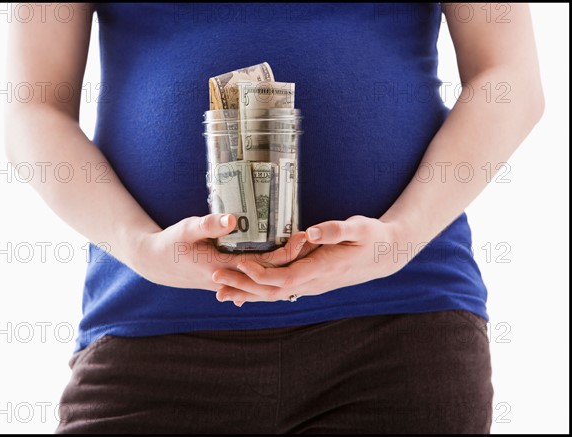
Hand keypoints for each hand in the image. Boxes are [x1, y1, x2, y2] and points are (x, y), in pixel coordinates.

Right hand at [129, 213, 308, 291]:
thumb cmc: (172, 243)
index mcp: (223, 267)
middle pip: (271, 273)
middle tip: (315, 240)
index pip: (262, 264)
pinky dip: (274, 268)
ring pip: (266, 277)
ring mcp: (232, 281)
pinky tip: (288, 259)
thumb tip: (233, 220)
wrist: (158, 264)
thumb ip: (208, 224)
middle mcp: (232, 279)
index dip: (285, 252)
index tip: (303, 236)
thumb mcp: (186, 230)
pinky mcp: (232, 277)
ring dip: (287, 264)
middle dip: (294, 259)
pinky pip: (257, 276)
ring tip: (308, 247)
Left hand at [212, 215, 409, 303]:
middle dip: (242, 287)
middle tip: (214, 280)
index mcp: (323, 269)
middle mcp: (315, 282)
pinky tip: (244, 291)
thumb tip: (313, 232)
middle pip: (273, 292)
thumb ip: (336, 230)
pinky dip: (260, 292)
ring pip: (274, 295)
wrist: (385, 255)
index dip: (260, 275)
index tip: (239, 264)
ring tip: (220, 291)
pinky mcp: (311, 282)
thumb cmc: (372, 237)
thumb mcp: (359, 227)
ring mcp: (312, 285)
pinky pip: (281, 291)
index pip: (286, 279)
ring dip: (246, 293)